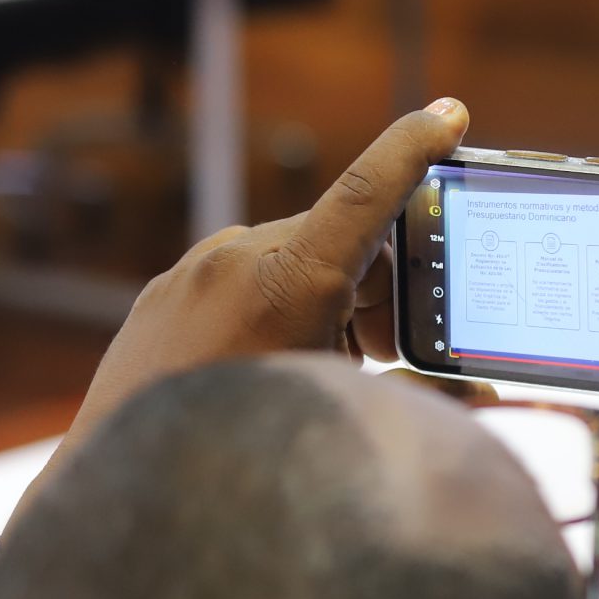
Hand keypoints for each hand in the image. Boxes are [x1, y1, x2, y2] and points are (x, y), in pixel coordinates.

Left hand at [11, 99, 468, 520]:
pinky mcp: (166, 290)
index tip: (448, 113)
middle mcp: (236, 258)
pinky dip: (267, 309)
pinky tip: (258, 367)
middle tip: (377, 351)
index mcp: (289, 280)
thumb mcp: (339, 413)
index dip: (413, 147)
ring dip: (317, 300)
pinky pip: (236, 280)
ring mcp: (193, 271)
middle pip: (339, 241)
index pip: (365, 193)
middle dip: (373, 285)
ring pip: (287, 260)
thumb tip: (474, 394)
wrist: (123, 484)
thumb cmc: (241, 455)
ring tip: (306, 370)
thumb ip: (408, 391)